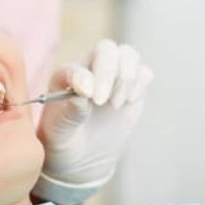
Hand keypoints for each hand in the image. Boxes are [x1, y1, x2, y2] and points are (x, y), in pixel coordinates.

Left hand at [34, 39, 152, 204]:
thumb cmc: (64, 138)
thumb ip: (70, 110)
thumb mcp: (59, 130)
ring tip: (115, 105)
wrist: (82, 155)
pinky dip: (140, 84)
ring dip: (126, 78)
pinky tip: (127, 102)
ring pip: (128, 55)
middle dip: (109, 73)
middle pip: (107, 49)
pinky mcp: (132, 88)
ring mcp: (113, 77)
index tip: (88, 97)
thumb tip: (86, 90)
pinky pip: (144, 72)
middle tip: (104, 102)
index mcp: (66, 76)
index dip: (85, 78)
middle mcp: (90, 69)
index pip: (76, 67)